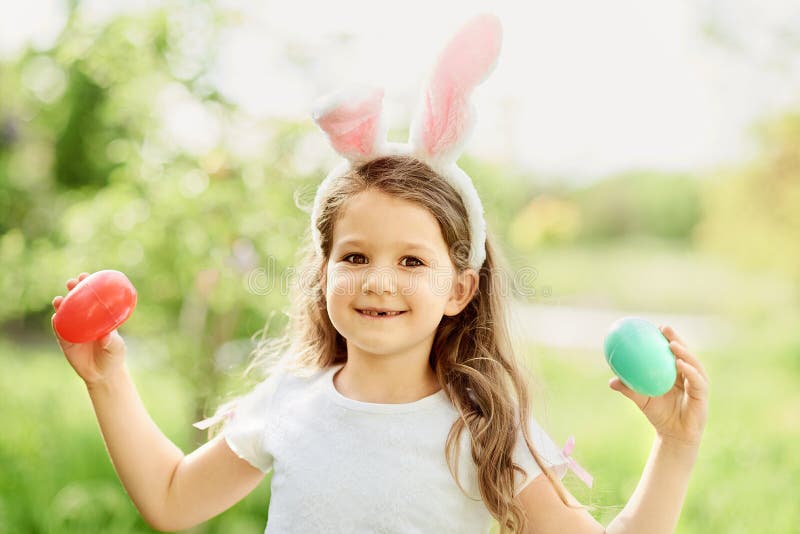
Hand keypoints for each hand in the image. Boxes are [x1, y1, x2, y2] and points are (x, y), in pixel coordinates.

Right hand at [51, 272, 126, 385]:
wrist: (102, 374)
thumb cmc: (113, 356)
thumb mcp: (116, 348)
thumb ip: (112, 341)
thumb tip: (106, 334)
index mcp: (99, 316)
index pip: (93, 296)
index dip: (89, 284)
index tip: (87, 276)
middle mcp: (85, 319)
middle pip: (77, 300)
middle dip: (73, 288)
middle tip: (72, 282)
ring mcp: (74, 328)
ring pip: (65, 312)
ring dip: (62, 303)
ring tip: (60, 299)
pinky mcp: (64, 340)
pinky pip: (58, 328)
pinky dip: (56, 321)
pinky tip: (56, 316)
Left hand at [609, 324, 708, 445]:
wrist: (673, 435)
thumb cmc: (658, 414)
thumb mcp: (641, 400)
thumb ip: (628, 389)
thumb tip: (610, 381)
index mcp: (675, 373)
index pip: (672, 352)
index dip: (666, 338)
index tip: (655, 326)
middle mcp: (688, 375)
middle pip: (684, 352)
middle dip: (676, 338)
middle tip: (664, 328)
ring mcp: (697, 383)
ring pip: (693, 363)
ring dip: (683, 352)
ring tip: (672, 344)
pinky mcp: (703, 394)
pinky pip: (696, 380)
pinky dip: (689, 370)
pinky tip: (679, 363)